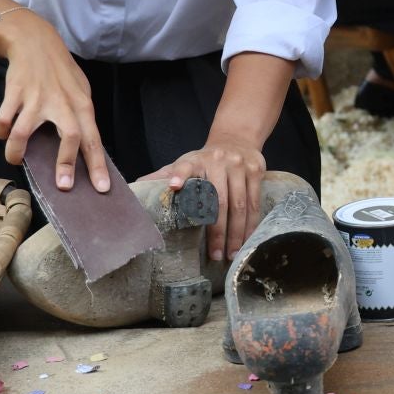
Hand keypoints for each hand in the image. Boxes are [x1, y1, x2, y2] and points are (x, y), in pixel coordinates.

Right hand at [0, 11, 108, 191]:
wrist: (36, 42)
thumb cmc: (61, 72)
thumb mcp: (81, 91)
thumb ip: (82, 118)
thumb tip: (85, 150)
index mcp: (82, 105)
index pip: (93, 139)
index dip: (98, 165)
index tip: (102, 188)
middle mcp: (62, 103)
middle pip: (70, 136)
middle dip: (66, 165)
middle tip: (63, 187)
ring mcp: (37, 97)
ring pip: (24, 132)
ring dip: (17, 151)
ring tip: (15, 160)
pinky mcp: (15, 92)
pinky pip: (4, 119)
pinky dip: (1, 131)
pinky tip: (3, 134)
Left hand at [141, 137, 265, 260]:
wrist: (236, 138)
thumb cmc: (205, 159)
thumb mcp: (185, 162)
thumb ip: (165, 175)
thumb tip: (137, 186)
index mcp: (195, 160)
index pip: (185, 167)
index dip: (179, 176)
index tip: (173, 187)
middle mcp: (218, 161)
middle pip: (218, 201)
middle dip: (217, 232)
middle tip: (214, 255)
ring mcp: (239, 166)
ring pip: (240, 205)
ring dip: (237, 233)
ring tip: (232, 254)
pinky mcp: (257, 170)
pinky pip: (255, 202)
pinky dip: (252, 224)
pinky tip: (248, 239)